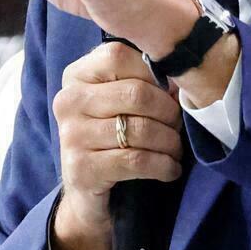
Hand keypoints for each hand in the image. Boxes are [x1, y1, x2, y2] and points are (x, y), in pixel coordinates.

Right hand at [48, 42, 183, 249]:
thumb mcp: (121, 103)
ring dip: (169, 142)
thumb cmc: (113, 139)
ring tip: (174, 149)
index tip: (169, 94)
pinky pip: (137, 161)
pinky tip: (170, 169)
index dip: (155, 75)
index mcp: (76, 76)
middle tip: (177, 127)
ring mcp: (71, 136)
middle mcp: (68, 101)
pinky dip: (163, 166)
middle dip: (169, 113)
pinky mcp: (81, 168)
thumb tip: (182, 77)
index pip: (119, 56)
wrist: (88, 193)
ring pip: (141, 130)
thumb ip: (144, 82)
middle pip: (136, 94)